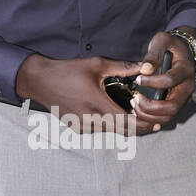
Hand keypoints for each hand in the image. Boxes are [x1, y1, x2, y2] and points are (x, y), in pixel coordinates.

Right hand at [16, 53, 166, 135]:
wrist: (40, 81)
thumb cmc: (68, 70)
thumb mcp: (97, 65)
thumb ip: (122, 67)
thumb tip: (144, 67)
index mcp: (96, 103)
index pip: (125, 121)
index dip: (142, 124)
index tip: (154, 122)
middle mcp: (89, 119)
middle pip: (121, 131)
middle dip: (138, 128)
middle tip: (151, 122)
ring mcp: (82, 126)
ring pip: (110, 131)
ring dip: (123, 126)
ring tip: (134, 116)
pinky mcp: (77, 128)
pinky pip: (99, 129)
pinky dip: (109, 124)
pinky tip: (112, 113)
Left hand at [128, 30, 195, 128]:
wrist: (183, 53)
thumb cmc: (171, 46)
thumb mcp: (162, 40)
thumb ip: (154, 53)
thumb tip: (145, 69)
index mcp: (186, 70)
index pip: (170, 81)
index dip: (151, 82)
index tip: (138, 78)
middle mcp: (188, 88)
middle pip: (172, 107)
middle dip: (150, 107)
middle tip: (135, 99)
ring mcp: (184, 98)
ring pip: (169, 117)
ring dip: (149, 115)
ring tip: (134, 104)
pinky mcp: (178, 104)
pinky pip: (165, 118)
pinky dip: (151, 118)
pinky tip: (139, 109)